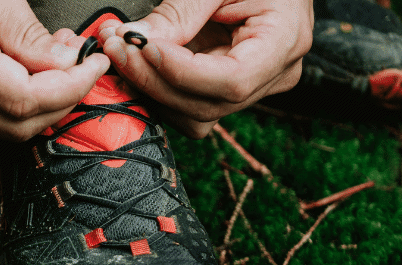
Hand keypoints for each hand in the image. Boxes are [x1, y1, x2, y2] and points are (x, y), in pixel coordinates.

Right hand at [0, 0, 109, 140]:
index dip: (69, 89)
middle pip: (15, 125)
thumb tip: (62, 64)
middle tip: (81, 64)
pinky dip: (12, 102)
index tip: (92, 65)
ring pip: (0, 128)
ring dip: (39, 103)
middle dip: (60, 100)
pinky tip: (26, 70)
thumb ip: (24, 30)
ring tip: (55, 60)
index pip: (23, 100)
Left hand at [98, 0, 312, 138]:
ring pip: (193, 115)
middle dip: (153, 80)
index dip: (182, 72)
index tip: (145, 47)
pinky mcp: (226, 89)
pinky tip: (136, 64)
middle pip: (207, 104)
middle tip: (117, 47)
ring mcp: (253, 87)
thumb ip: (180, 11)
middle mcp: (274, 74)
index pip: (233, 81)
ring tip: (121, 52)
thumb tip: (132, 37)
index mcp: (284, 41)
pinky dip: (157, 90)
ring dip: (149, 89)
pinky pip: (189, 106)